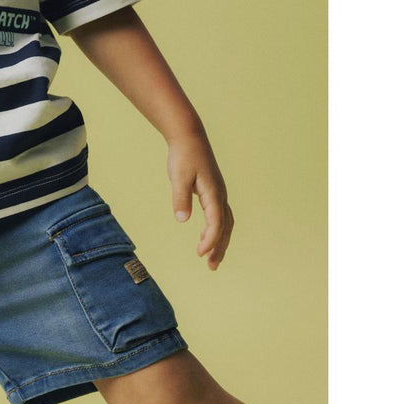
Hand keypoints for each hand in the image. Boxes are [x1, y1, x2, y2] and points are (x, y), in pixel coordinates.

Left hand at [166, 132, 233, 269]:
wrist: (189, 137)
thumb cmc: (183, 156)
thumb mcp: (178, 176)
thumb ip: (180, 197)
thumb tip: (182, 220)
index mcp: (213, 193)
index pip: (216, 222)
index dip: (210, 239)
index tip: (200, 253)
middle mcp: (220, 195)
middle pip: (224, 227)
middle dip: (219, 247)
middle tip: (211, 266)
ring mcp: (218, 193)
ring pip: (224, 223)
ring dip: (219, 241)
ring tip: (210, 258)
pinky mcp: (213, 191)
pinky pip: (219, 215)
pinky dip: (215, 229)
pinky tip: (203, 236)